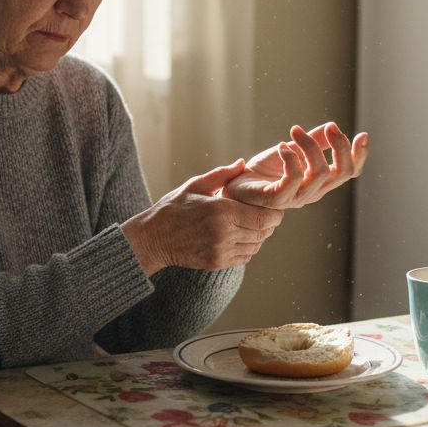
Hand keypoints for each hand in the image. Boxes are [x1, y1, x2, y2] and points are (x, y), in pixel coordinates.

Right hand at [122, 160, 283, 275]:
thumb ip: (222, 174)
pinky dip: (248, 247)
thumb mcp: (195, 185)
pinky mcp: (217, 263)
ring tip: (250, 225)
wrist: (153, 238)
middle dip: (269, 223)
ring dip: (259, 236)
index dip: (274, 213)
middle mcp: (224, 233)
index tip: (271, 207)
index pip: (264, 216)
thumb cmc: (173, 208)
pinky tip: (239, 237)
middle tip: (264, 214)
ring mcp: (221, 250)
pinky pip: (245, 257)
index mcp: (221, 210)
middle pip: (264, 232)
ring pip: (256, 245)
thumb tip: (242, 163)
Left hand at [223, 122, 368, 209]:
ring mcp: (295, 198)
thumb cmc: (264, 171)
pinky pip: (293, 179)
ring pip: (319, 172)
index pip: (349, 172)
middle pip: (342, 173)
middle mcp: (312, 191)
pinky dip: (290, 158)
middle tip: (329, 127)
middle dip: (340, 146)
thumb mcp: (293, 150)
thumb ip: (314, 141)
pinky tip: (282, 147)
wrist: (236, 185)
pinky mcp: (276, 199)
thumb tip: (332, 127)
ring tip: (294, 131)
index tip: (362, 134)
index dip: (359, 155)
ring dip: (310, 146)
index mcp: (320, 180)